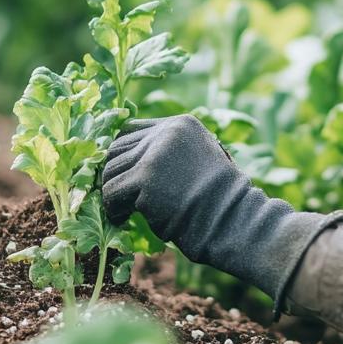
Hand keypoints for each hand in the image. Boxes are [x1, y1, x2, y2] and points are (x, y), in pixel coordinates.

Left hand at [101, 114, 342, 305]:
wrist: (232, 219)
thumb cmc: (218, 199)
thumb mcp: (200, 159)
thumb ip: (172, 152)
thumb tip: (133, 159)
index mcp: (181, 125)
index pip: (132, 129)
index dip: (123, 153)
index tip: (122, 174)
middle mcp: (165, 134)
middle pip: (117, 148)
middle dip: (115, 173)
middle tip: (118, 195)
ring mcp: (154, 156)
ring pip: (110, 170)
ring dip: (112, 192)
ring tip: (122, 209)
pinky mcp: (145, 181)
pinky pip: (112, 193)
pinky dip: (113, 208)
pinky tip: (122, 218)